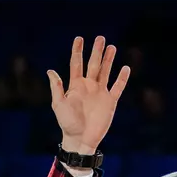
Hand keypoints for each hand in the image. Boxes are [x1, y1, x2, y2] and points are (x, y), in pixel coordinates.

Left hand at [48, 35, 130, 154]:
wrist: (80, 139)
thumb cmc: (67, 123)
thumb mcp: (59, 105)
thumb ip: (57, 88)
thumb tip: (50, 71)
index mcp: (76, 85)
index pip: (76, 64)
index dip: (78, 51)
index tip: (79, 38)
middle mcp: (89, 86)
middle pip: (93, 64)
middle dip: (96, 51)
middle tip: (100, 38)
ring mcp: (100, 93)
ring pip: (106, 72)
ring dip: (109, 60)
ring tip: (112, 47)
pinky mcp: (110, 101)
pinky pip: (118, 87)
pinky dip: (122, 78)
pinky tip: (125, 68)